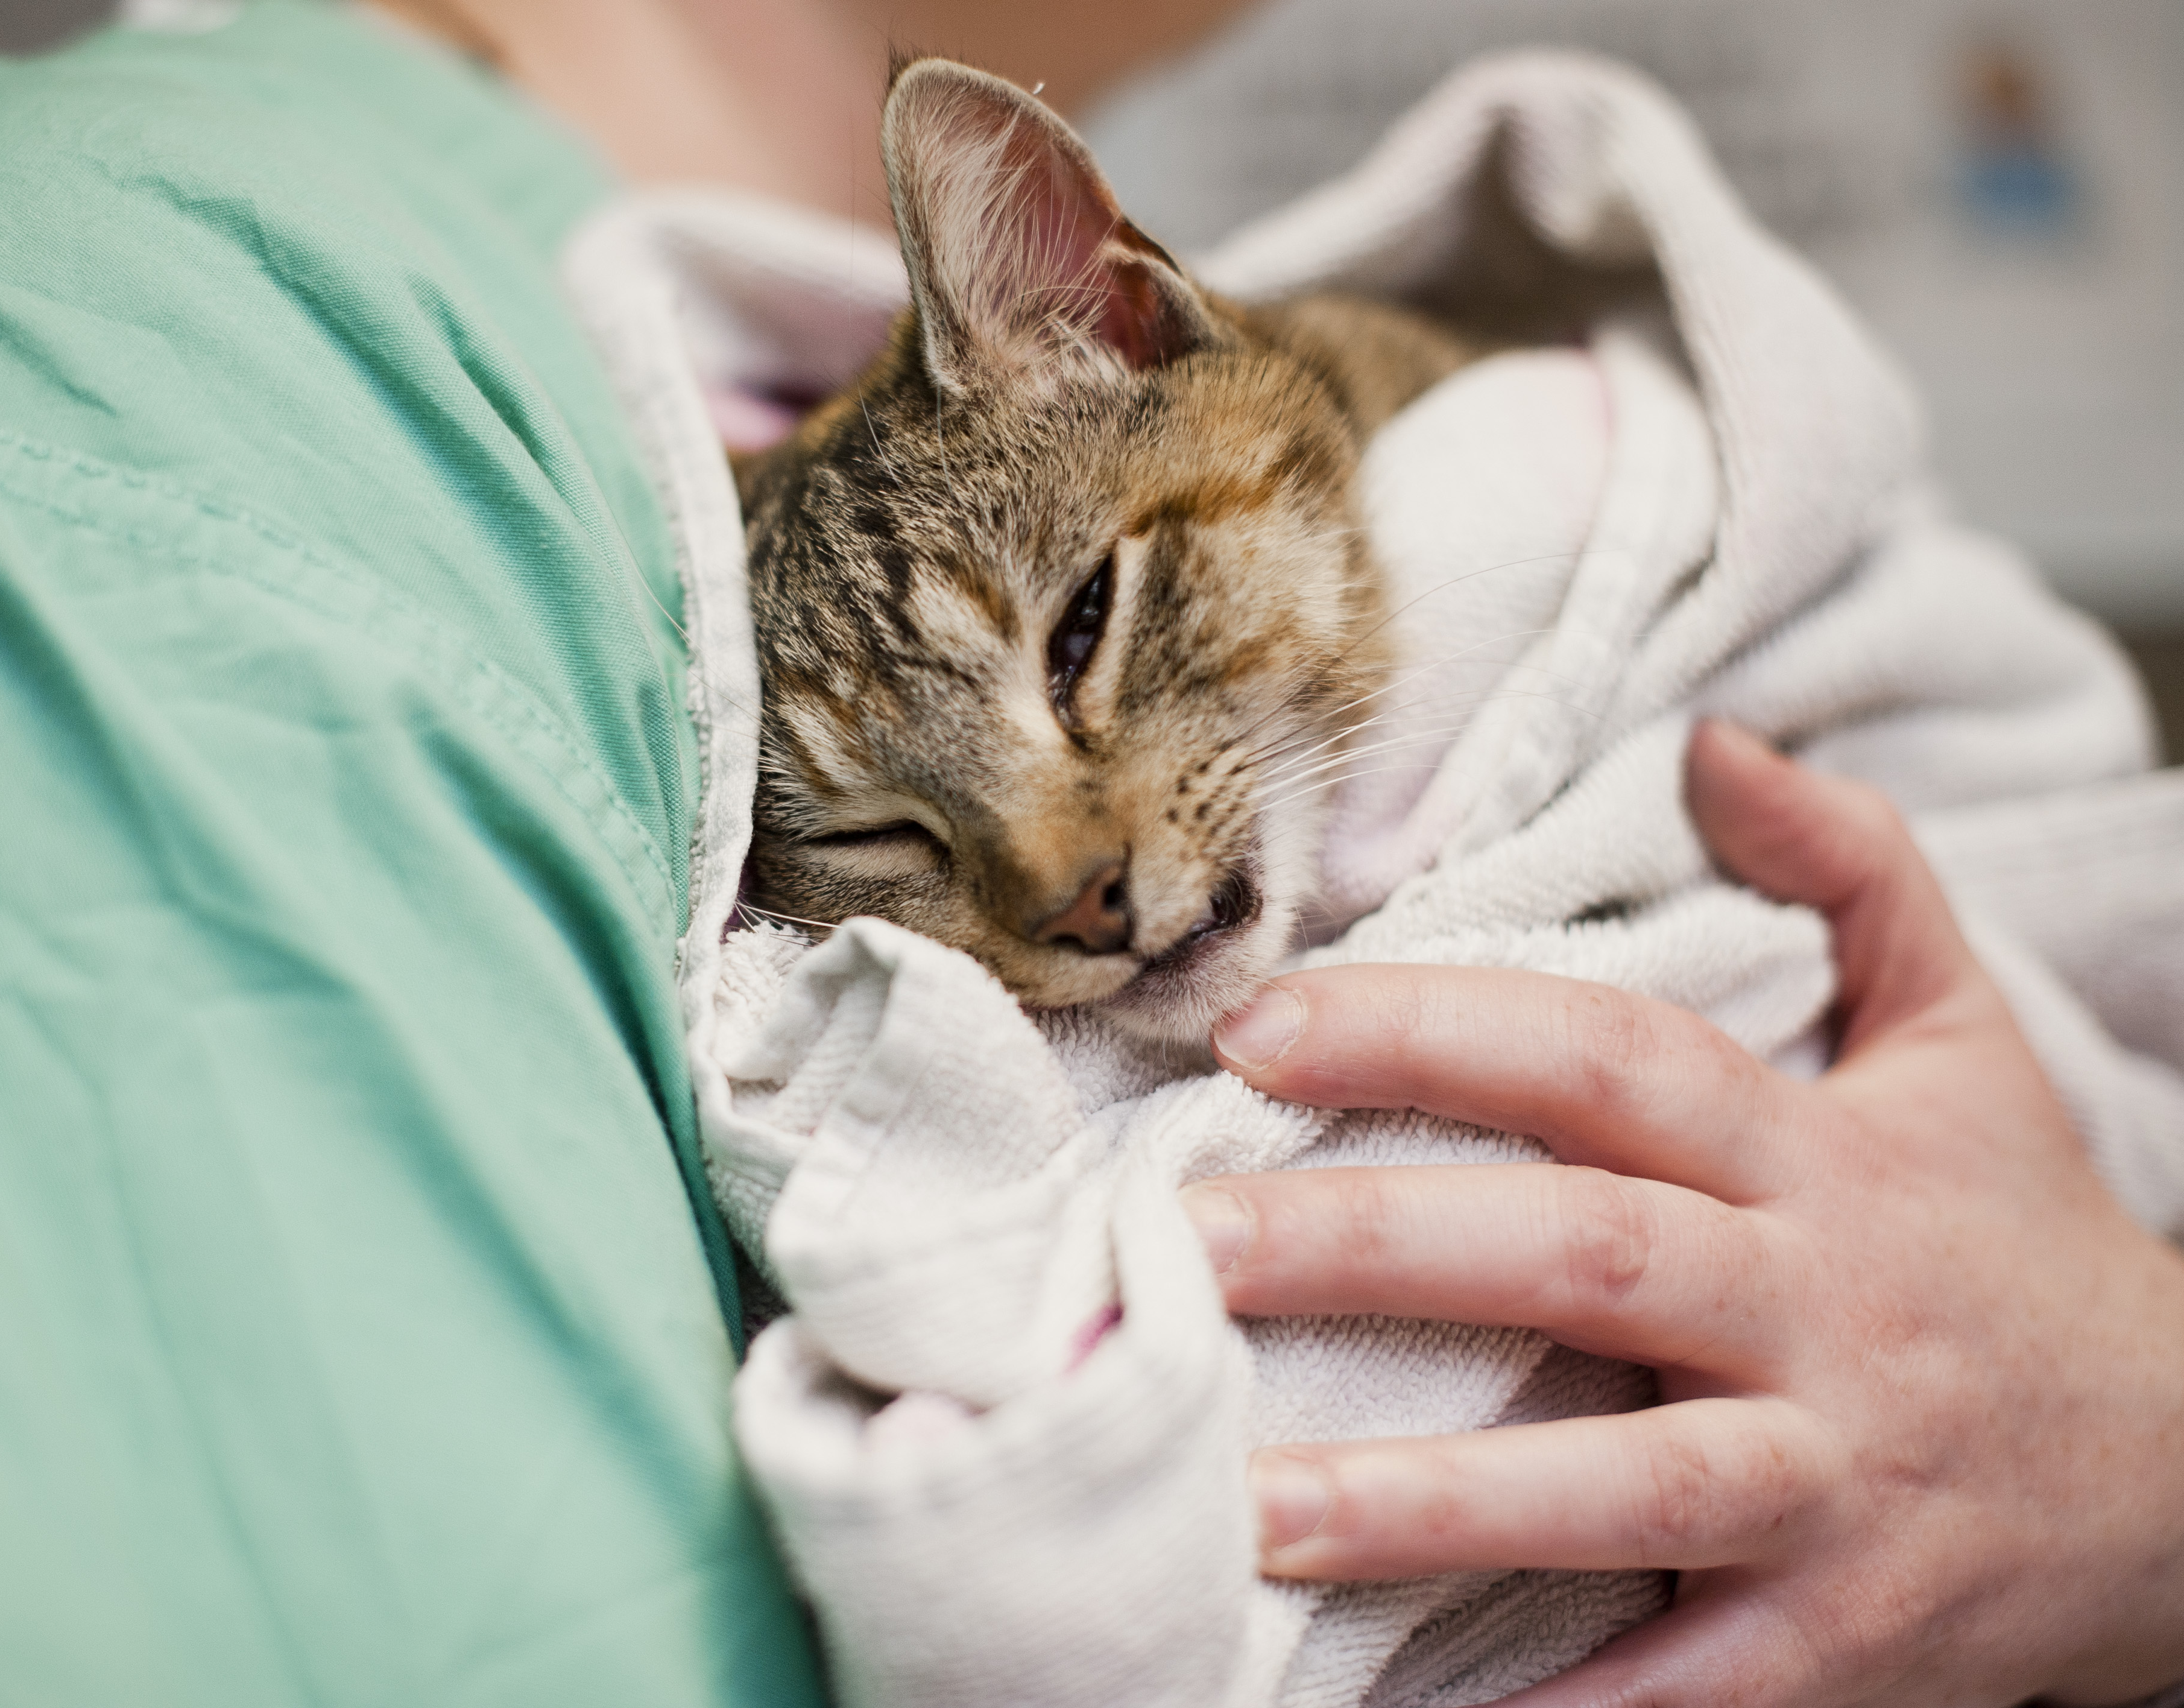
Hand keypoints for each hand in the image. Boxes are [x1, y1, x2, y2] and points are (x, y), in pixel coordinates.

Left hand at [1183, 722, 2183, 1705]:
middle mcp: (1823, 1306)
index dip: (1435, 1030)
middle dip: (1369, 1247)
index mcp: (1821, 1155)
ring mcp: (1841, 1479)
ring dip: (1426, 1500)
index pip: (1609, 1058)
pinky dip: (1571, 1706)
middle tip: (1176, 1249)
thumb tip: (1716, 738)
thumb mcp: (1967, 1036)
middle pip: (1582, 1254)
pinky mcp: (1855, 1633)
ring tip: (1235, 1501)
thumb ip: (1858, 871)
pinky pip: (1695, 1683)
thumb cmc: (2022, 1238)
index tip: (1256, 1030)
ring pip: (1624, 1482)